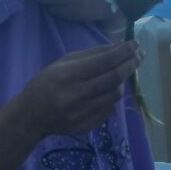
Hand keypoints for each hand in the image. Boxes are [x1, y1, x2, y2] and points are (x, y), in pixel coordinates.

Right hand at [15, 41, 144, 138]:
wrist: (30, 117)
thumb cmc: (45, 84)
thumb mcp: (63, 63)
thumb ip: (92, 55)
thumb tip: (119, 47)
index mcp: (69, 75)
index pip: (106, 61)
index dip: (124, 51)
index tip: (135, 44)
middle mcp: (78, 95)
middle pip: (115, 77)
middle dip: (132, 63)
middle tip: (140, 54)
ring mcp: (83, 113)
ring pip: (116, 94)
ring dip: (123, 81)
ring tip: (122, 72)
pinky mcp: (87, 125)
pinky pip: (110, 108)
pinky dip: (112, 97)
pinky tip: (107, 91)